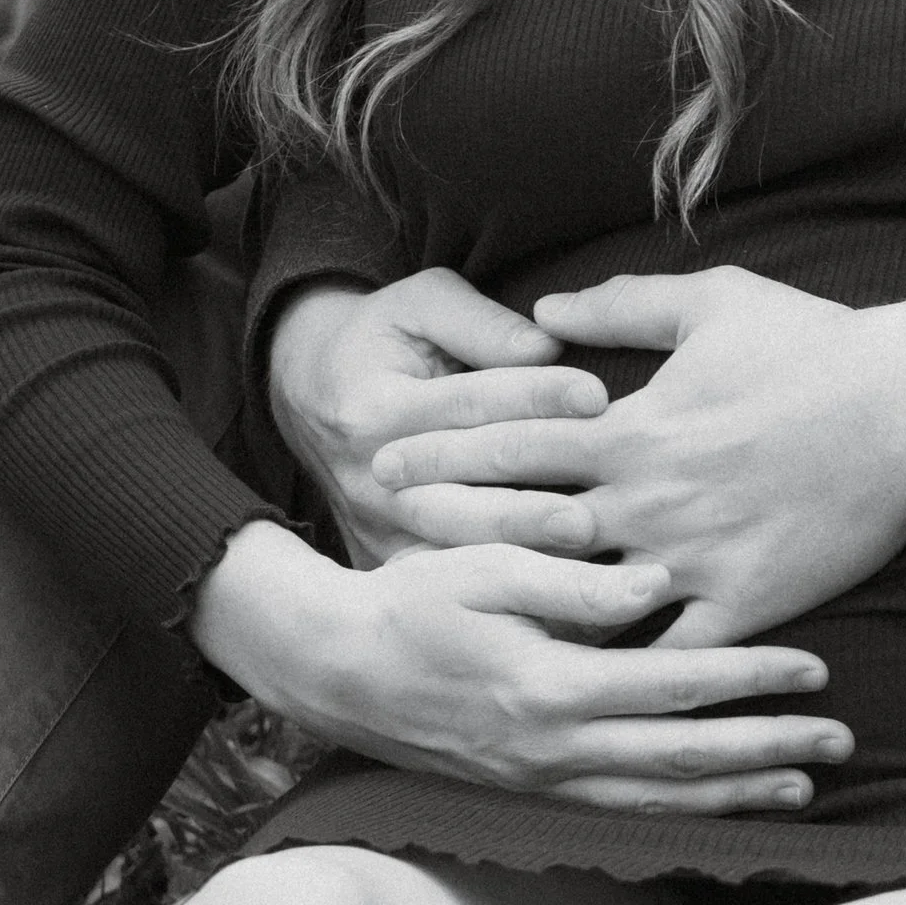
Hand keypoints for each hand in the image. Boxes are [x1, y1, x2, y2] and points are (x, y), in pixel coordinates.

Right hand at [192, 521, 853, 810]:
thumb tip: (657, 585)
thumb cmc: (413, 596)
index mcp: (549, 684)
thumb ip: (570, 578)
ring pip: (660, 798)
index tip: (816, 666)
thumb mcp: (484, 564)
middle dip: (770, 748)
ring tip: (805, 782)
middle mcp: (552, 748)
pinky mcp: (531, 791)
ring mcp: (540, 780)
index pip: (676, 687)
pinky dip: (682, 811)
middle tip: (841, 739)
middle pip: (685, 759)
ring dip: (737, 792)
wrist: (336, 667)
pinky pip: (623, 810)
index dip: (751, 677)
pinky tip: (724, 802)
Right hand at [265, 271, 612, 567]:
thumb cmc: (381, 336)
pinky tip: (547, 601)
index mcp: (378, 406)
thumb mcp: (419, 303)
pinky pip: (442, 581)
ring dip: (514, 557)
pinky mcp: (384, 556)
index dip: (534, 395)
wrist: (308, 389)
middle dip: (525, 508)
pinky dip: (493, 592)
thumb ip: (480, 324)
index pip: (469, 402)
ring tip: (575, 559)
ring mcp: (374, 524)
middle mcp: (371, 474)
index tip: (597, 395)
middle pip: (457, 496)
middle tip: (589, 516)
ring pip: (452, 547)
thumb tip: (545, 347)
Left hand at [378, 267, 905, 647]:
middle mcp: (652, 495)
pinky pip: (673, 658)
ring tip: (459, 634)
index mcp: (637, 423)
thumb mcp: (714, 301)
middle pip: (528, 525)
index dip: (446, 451)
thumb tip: (546, 309)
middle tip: (386, 549)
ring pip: (587, 600)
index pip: (518, 439)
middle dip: (452, 533)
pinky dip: (627, 678)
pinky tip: (580, 699)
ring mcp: (695, 557)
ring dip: (523, 616)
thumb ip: (621, 307)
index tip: (384, 461)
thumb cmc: (817, 342)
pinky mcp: (746, 604)